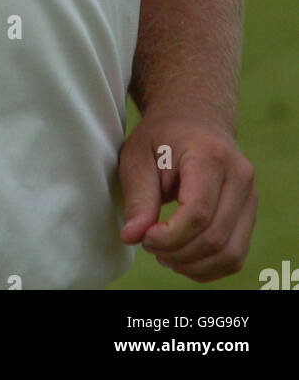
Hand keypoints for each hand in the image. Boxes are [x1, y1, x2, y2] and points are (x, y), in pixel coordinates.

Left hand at [118, 114, 256, 281]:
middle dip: (177, 252)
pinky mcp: (250, 212)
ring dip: (193, 265)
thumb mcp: (138, 155)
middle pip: (214, 237)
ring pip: (230, 253)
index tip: (144, 237)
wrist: (194, 117)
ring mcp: (250, 195)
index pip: (198, 212)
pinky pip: (236, 255)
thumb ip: (137, 197)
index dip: (169, 236)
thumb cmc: (162, 136)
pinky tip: (183, 257)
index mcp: (210, 154)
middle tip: (148, 243)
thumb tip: (133, 236)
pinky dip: (208, 267)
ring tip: (164, 254)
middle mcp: (239, 175)